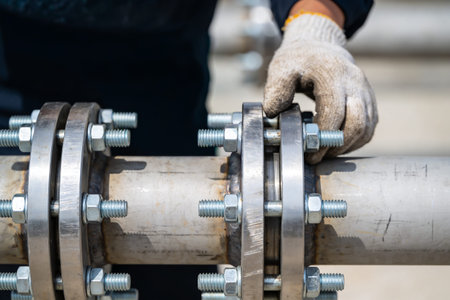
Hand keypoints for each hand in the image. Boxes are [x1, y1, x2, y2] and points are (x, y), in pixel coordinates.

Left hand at [263, 14, 377, 163]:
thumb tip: (273, 115)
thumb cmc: (298, 60)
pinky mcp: (369, 100)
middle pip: (357, 123)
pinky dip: (355, 141)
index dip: (322, 136)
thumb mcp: (281, 69)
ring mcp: (365, 91)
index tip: (309, 151)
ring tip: (324, 151)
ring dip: (346, 146)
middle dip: (336, 146)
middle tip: (317, 155)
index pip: (334, 112)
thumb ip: (276, 91)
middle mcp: (354, 82)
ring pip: (366, 128)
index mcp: (332, 74)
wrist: (320, 46)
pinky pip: (369, 127)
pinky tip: (336, 144)